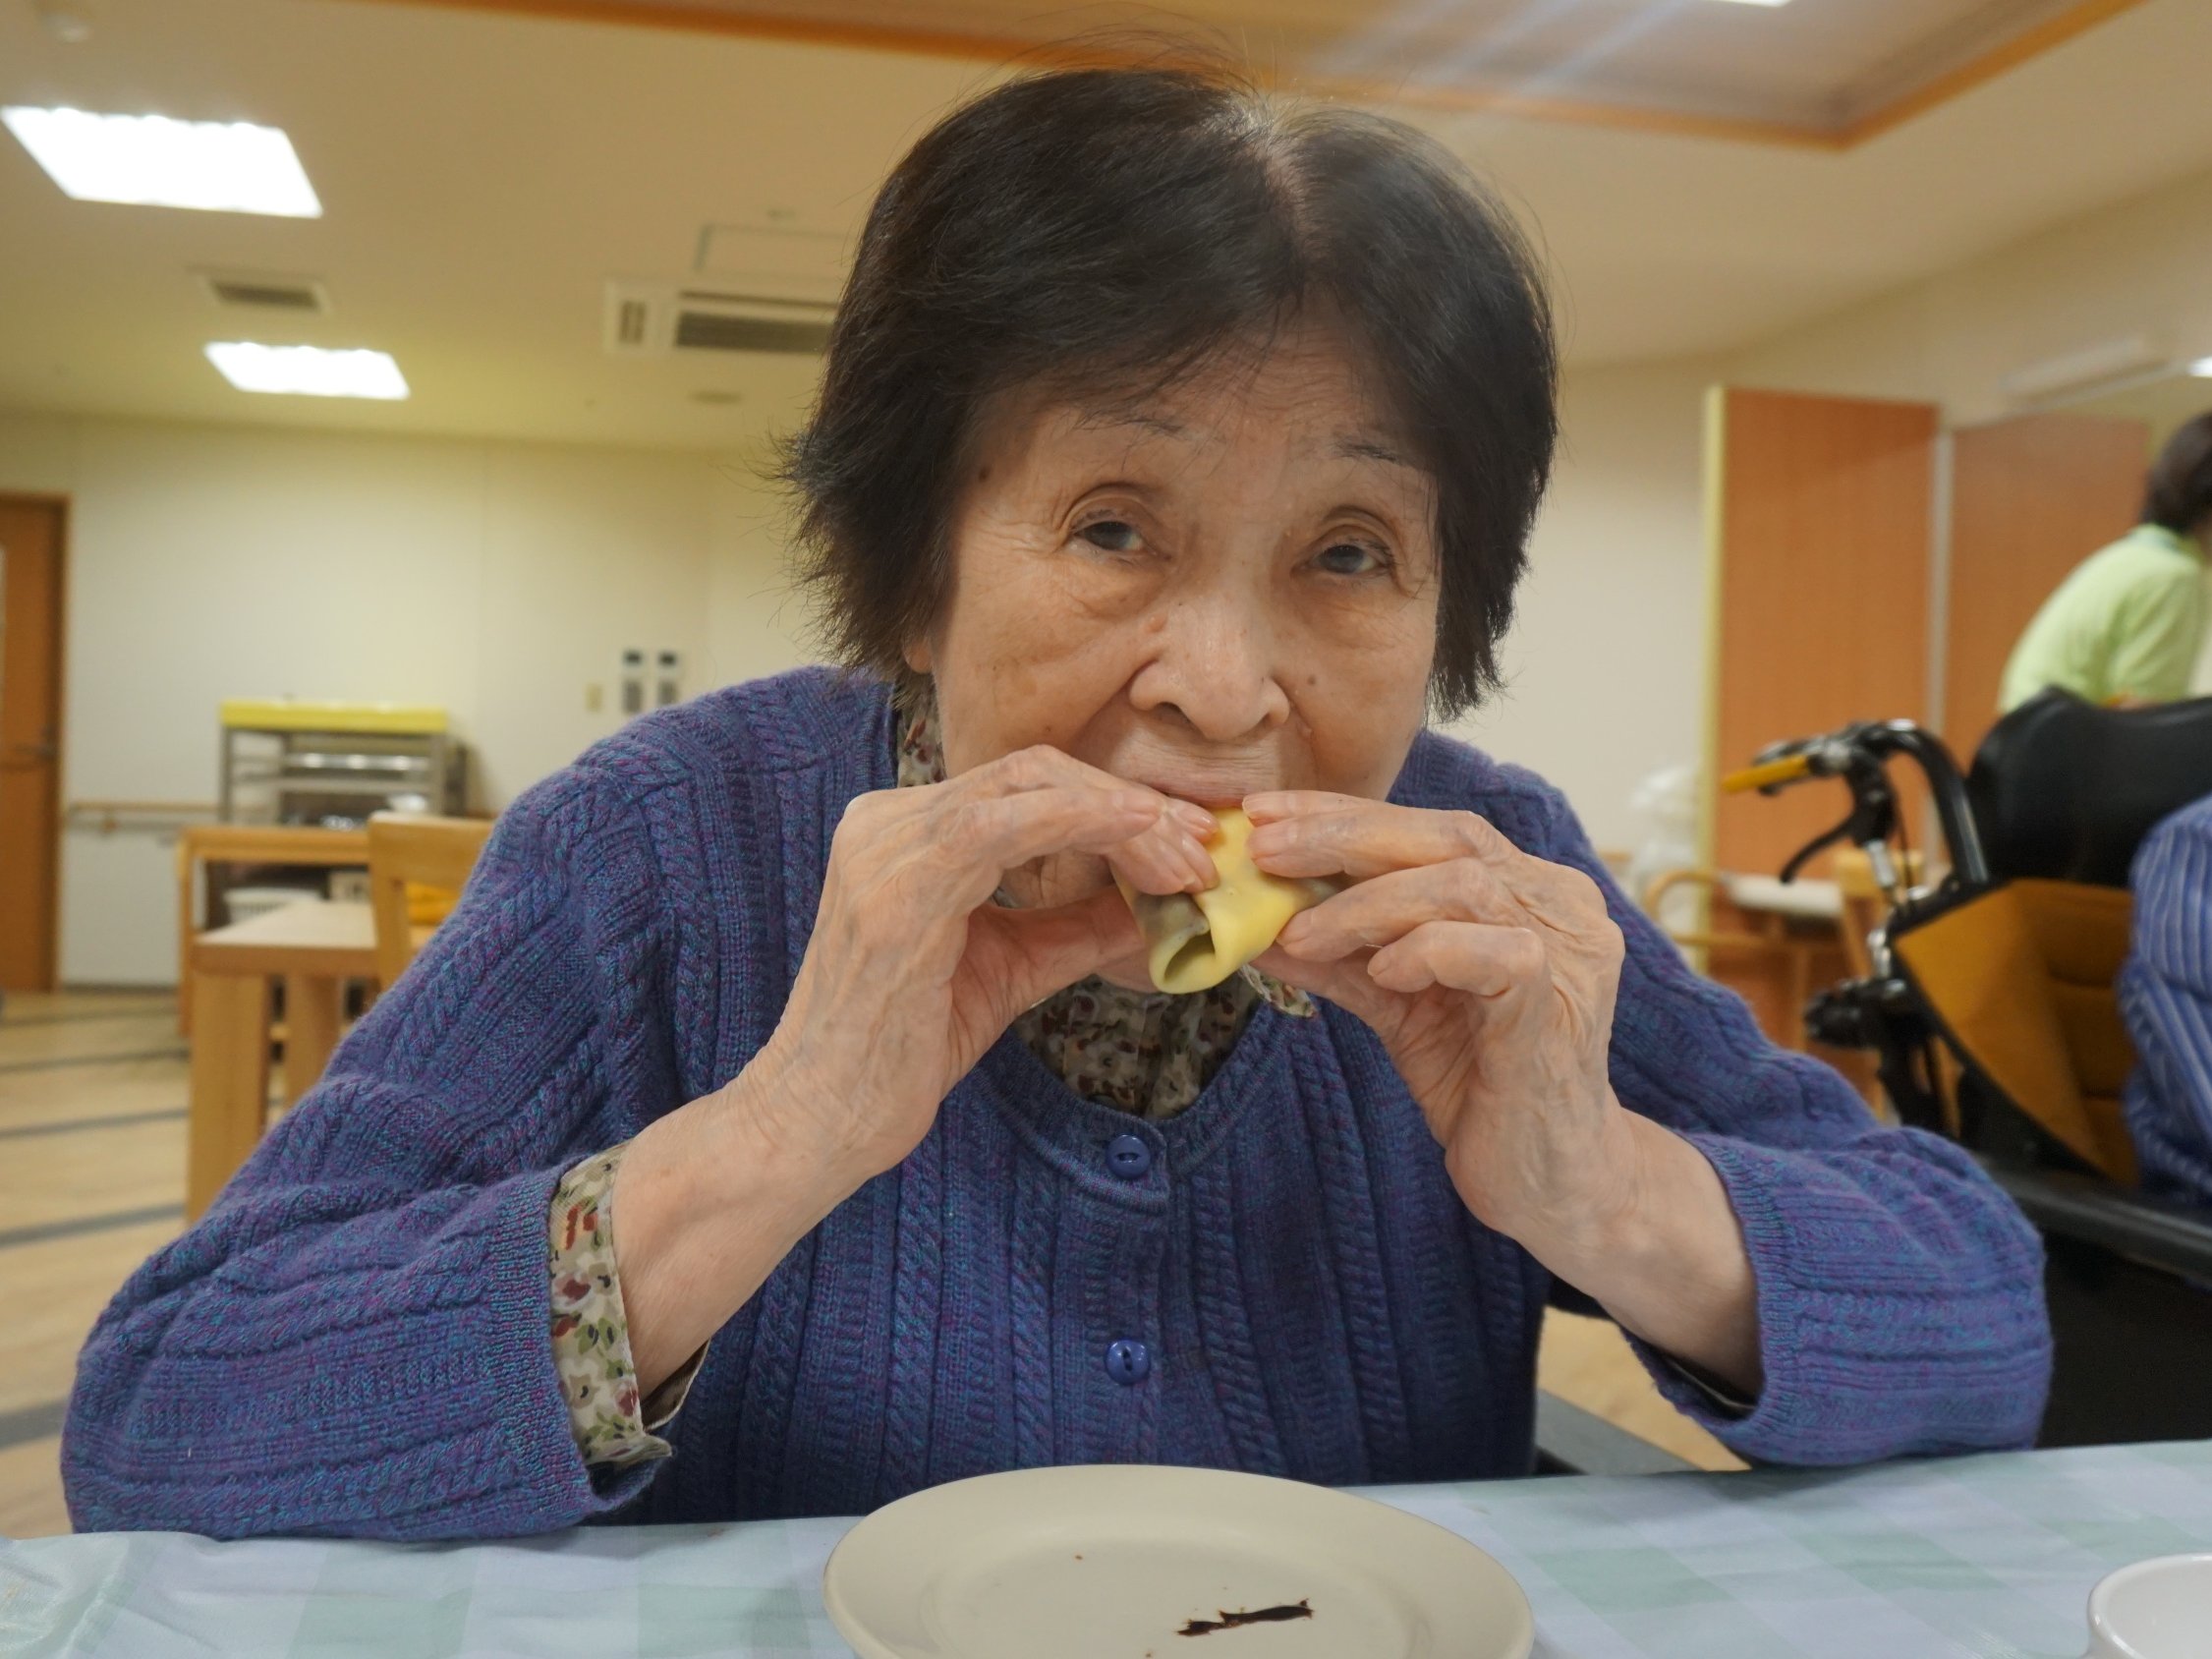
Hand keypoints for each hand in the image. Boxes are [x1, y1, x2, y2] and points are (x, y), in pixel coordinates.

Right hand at [756, 746, 1219, 1183]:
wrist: (825, 1116)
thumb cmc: (904, 1048)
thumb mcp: (1012, 968)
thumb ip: (1075, 926)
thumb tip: (1156, 903)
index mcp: (906, 830)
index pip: (1027, 786)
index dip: (1115, 804)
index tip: (1185, 846)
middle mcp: (888, 819)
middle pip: (1035, 770)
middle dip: (1130, 804)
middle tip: (1200, 851)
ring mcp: (886, 844)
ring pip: (1029, 786)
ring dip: (1122, 818)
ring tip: (1184, 862)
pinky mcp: (900, 885)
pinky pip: (1004, 824)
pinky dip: (1082, 821)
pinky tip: (1138, 837)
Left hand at [1243, 791, 1760, 1390]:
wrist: (1546, 1179)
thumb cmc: (1477, 1083)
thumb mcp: (1394, 1005)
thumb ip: (1338, 956)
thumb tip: (1251, 920)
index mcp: (1525, 888)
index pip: (1429, 828)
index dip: (1343, 815)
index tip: (1264, 817)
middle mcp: (1558, 902)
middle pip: (1447, 837)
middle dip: (1343, 836)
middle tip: (1263, 850)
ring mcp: (1570, 948)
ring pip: (1462, 884)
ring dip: (1366, 904)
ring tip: (1300, 933)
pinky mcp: (1562, 1001)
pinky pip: (1493, 949)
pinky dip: (1424, 950)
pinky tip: (1381, 975)